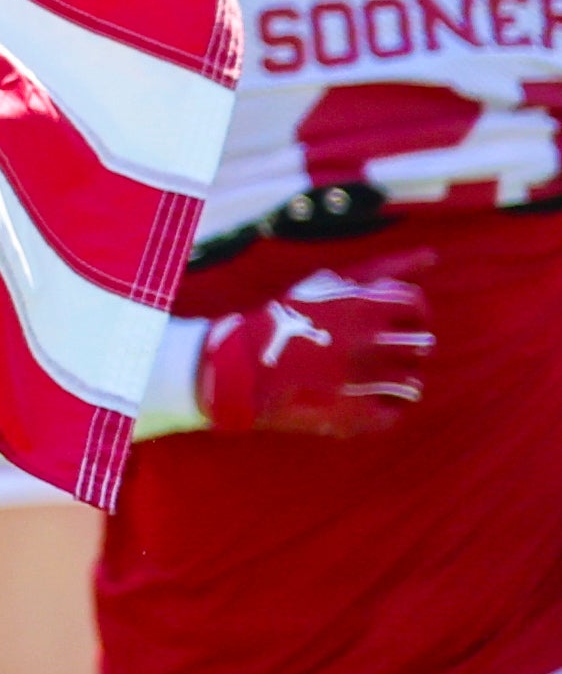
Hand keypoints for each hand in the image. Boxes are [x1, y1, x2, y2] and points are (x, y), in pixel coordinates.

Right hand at [197, 256, 433, 439]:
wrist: (240, 371)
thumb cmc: (287, 320)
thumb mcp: (328, 285)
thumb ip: (384, 271)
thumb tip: (433, 256)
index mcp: (364, 306)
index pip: (417, 306)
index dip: (408, 313)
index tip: (390, 320)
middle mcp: (371, 344)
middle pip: (420, 345)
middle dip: (401, 347)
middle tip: (369, 349)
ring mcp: (368, 383)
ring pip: (412, 382)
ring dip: (393, 378)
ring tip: (361, 376)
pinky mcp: (360, 417)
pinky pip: (395, 413)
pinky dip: (381, 408)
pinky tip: (355, 398)